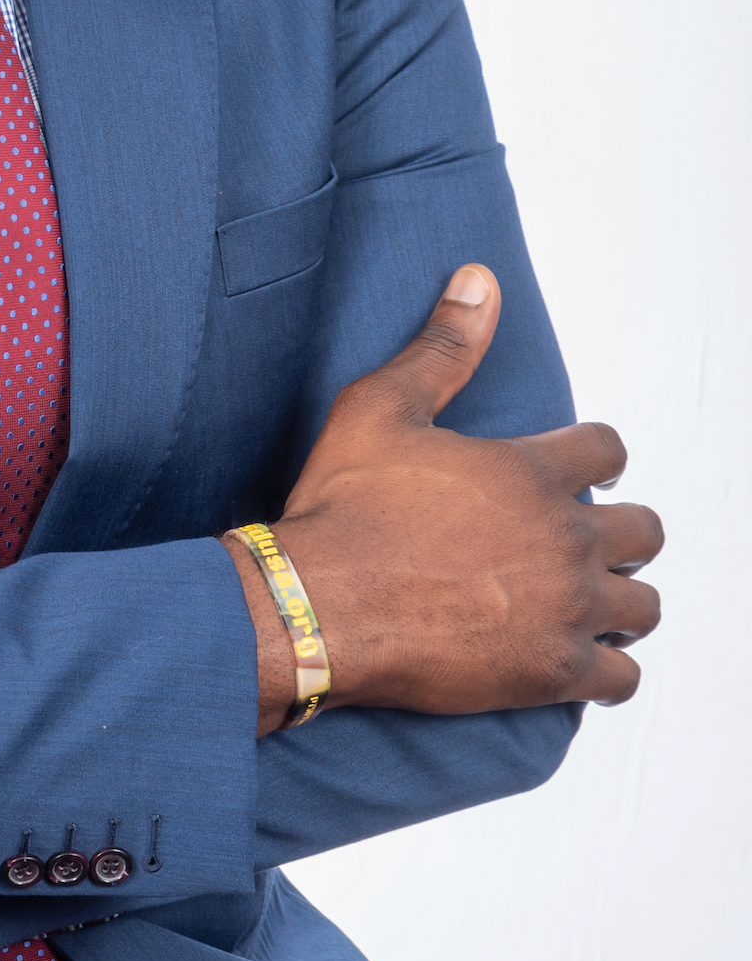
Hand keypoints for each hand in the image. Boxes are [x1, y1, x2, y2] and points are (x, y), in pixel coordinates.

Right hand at [224, 265, 662, 734]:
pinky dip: (607, 671)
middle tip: (574, 544)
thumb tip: (480, 280)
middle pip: (645, 531)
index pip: (610, 451)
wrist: (315, 608)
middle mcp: (565, 539)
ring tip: (581, 604)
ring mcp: (565, 610)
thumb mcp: (381, 407)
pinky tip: (574, 660)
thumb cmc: (341, 509)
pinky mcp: (552, 673)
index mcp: (534, 471)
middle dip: (617, 534)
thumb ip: (443, 347)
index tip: (572, 474)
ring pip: (643, 608)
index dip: (592, 459)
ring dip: (618, 602)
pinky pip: (622, 680)